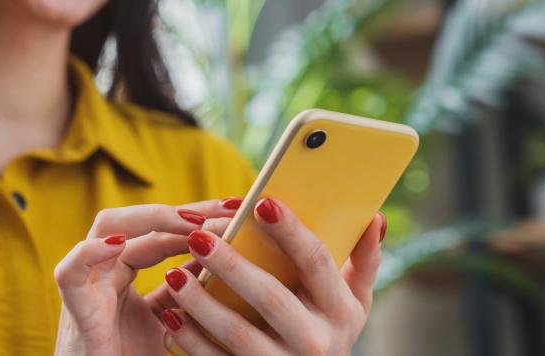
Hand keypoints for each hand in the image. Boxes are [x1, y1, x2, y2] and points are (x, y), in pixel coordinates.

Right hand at [53, 199, 240, 355]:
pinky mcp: (76, 309)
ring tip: (192, 223)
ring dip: (150, 219)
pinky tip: (119, 244)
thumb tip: (219, 261)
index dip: (199, 217)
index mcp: (125, 271)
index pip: (162, 231)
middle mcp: (106, 270)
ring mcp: (89, 285)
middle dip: (184, 210)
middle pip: (140, 221)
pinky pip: (71, 271)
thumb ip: (187, 294)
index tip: (238, 210)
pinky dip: (90, 253)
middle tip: (228, 209)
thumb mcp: (171, 323)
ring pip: (106, 227)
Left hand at [161, 197, 384, 355]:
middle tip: (197, 236)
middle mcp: (316, 342)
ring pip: (239, 334)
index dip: (291, 232)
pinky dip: (191, 341)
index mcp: (339, 310)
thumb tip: (374, 217)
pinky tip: (170, 316)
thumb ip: (363, 260)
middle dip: (233, 266)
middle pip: (271, 298)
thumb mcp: (353, 302)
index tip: (262, 202)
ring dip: (203, 305)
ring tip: (173, 274)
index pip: (316, 263)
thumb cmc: (328, 329)